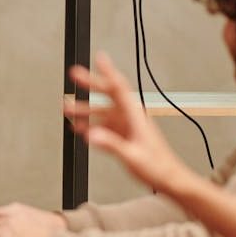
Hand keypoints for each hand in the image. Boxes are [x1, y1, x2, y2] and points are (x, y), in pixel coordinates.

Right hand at [63, 52, 191, 193]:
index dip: (109, 72)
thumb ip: (111, 144)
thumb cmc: (158, 167)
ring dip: (85, 109)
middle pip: (109, 95)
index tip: (100, 58)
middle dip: (91, 84)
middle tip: (74, 75)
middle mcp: (131, 117)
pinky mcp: (123, 136)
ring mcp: (126, 126)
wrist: (169, 178)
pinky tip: (79, 128)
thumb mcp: (133, 156)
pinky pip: (103, 126)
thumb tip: (91, 135)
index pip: (120, 88)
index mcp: (135, 116)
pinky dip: (90, 125)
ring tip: (66, 107)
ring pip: (102, 112)